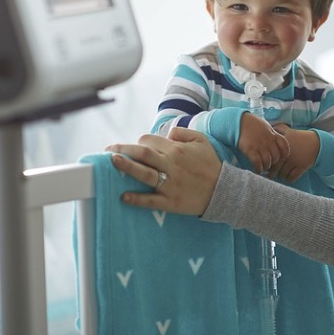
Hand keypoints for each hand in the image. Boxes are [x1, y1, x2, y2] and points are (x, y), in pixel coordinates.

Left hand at [105, 127, 222, 215]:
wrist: (224, 190)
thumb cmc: (211, 164)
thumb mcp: (202, 141)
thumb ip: (183, 132)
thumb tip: (167, 133)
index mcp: (177, 150)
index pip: (150, 140)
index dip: (139, 141)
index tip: (135, 146)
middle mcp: (171, 165)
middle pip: (142, 153)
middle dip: (123, 149)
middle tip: (109, 150)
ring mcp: (170, 184)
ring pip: (144, 173)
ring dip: (126, 167)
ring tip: (112, 162)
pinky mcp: (170, 202)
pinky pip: (150, 200)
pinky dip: (136, 198)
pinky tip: (123, 196)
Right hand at [237, 112, 290, 173]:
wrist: (239, 121)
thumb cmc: (252, 123)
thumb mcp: (266, 126)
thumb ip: (272, 134)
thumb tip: (276, 142)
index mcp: (273, 134)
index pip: (285, 147)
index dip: (284, 155)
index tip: (281, 158)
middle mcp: (268, 140)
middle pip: (276, 157)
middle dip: (273, 163)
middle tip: (269, 164)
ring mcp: (259, 145)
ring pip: (268, 161)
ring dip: (266, 167)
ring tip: (263, 168)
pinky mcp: (250, 150)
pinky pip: (258, 163)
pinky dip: (258, 168)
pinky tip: (257, 169)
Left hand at [270, 124, 318, 182]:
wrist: (316, 143)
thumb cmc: (299, 137)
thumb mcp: (288, 130)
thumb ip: (276, 129)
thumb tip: (267, 127)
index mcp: (281, 145)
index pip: (269, 158)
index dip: (266, 162)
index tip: (266, 164)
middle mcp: (287, 154)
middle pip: (274, 169)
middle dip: (271, 173)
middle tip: (270, 174)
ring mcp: (294, 161)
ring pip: (282, 175)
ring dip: (280, 176)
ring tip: (280, 174)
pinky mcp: (301, 167)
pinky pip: (291, 178)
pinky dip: (289, 179)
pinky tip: (288, 176)